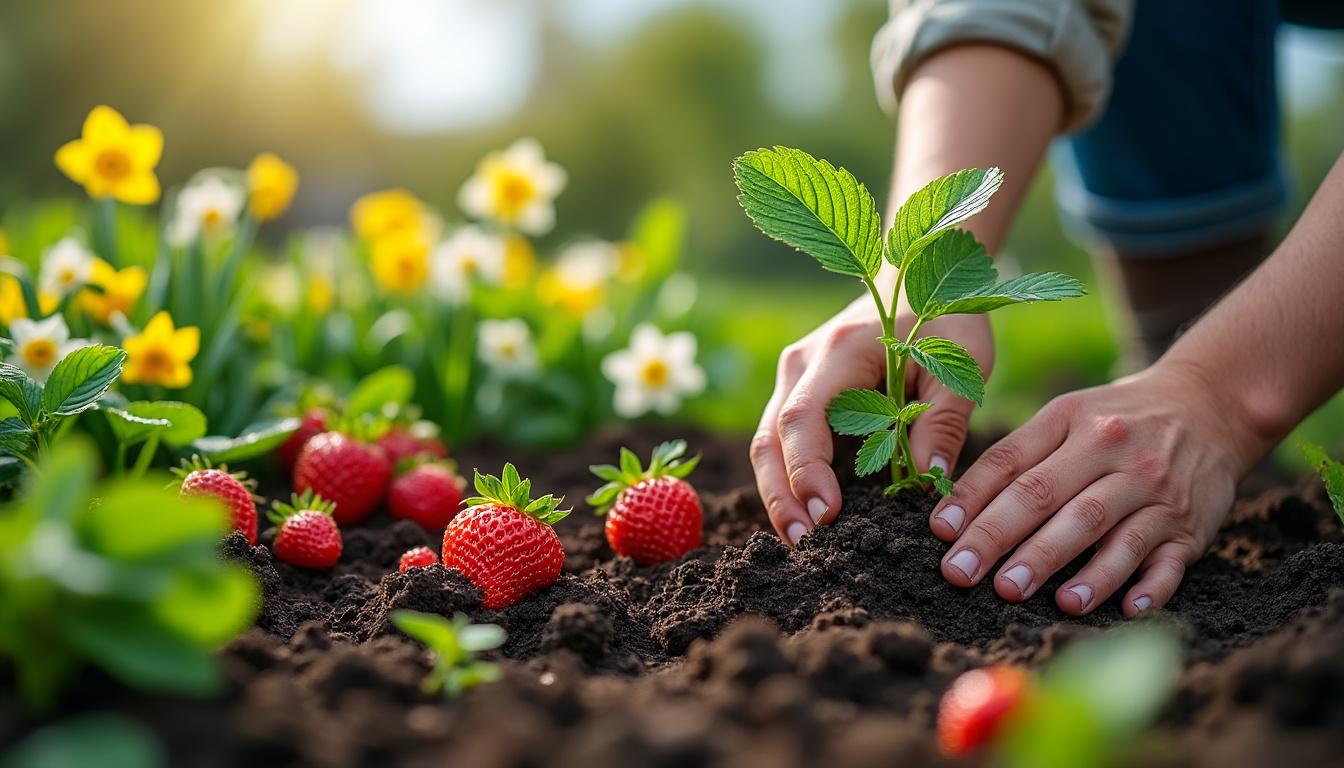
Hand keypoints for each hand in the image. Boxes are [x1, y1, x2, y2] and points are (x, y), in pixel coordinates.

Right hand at [751, 295, 993, 543]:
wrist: (916, 274)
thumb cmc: (944, 318)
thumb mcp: (960, 364)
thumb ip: (943, 420)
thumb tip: (928, 481)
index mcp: (841, 351)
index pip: (804, 417)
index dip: (808, 469)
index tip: (827, 515)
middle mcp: (803, 362)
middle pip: (770, 438)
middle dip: (780, 496)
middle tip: (804, 545)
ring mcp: (794, 377)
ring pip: (767, 444)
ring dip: (779, 494)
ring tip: (803, 542)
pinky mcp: (799, 393)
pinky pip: (782, 442)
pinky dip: (789, 480)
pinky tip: (808, 516)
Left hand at [931, 361, 1257, 615]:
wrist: (1210, 405)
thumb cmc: (1115, 421)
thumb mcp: (1066, 417)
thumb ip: (1015, 457)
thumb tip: (954, 511)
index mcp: (1071, 421)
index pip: (1012, 461)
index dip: (973, 497)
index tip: (941, 532)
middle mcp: (1113, 452)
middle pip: (1051, 498)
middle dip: (1003, 539)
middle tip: (964, 574)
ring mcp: (1154, 490)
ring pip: (1107, 531)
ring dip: (1072, 569)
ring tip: (1033, 598)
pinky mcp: (1190, 525)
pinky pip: (1168, 559)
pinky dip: (1147, 585)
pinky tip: (1125, 608)